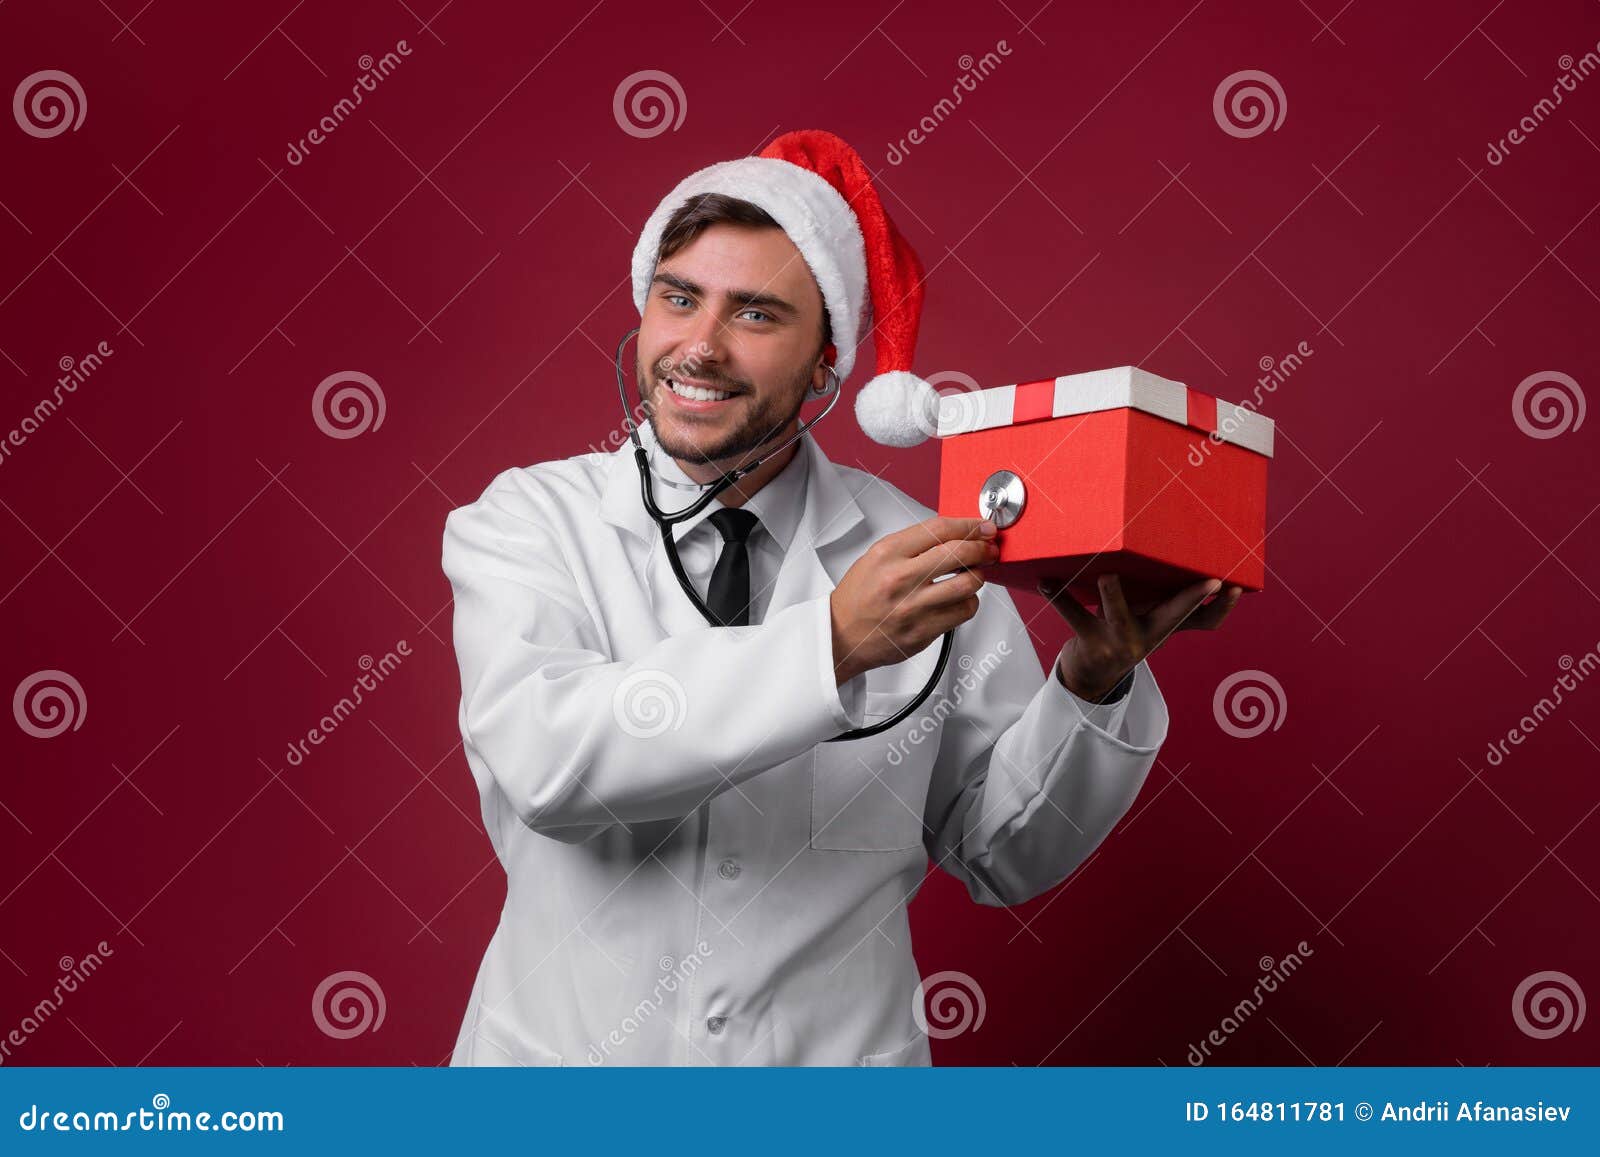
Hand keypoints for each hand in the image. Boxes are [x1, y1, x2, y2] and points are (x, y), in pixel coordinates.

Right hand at [830, 516, 999, 684]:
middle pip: (959, 554)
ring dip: (978, 576)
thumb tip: (954, 535)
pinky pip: (962, 612)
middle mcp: (900, 578)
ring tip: (974, 574)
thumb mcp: (876, 557)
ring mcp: (913, 607)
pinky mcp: (923, 631)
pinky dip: (968, 602)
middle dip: (983, 548)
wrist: (840, 635)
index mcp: (888, 554)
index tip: (982, 527)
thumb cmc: (858, 596)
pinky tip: (959, 599)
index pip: (940, 530)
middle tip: (989, 548)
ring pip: (968, 585)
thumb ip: (913, 545)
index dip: (969, 525)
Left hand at [1039, 573, 1242, 700]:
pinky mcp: (1090, 641)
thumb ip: (1168, 600)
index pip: (1202, 619)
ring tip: (1108, 575)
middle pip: (1172, 618)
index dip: (1221, 605)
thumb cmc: (1125, 632)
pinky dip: (1059, 598)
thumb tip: (1194, 564)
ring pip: (1119, 616)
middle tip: (1210, 581)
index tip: (1234, 586)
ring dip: (1113, 596)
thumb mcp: (1151, 621)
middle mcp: (1146, 637)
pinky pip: (1074, 616)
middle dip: (1190, 599)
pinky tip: (1046, 582)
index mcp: (1165, 627)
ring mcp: (1119, 641)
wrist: (1092, 675)